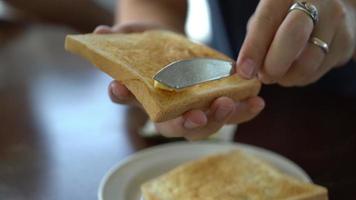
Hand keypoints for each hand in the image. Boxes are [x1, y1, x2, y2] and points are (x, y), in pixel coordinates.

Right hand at [94, 23, 264, 139]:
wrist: (169, 44)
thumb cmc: (147, 44)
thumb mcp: (132, 38)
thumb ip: (118, 39)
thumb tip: (100, 34)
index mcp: (142, 95)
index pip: (128, 98)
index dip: (124, 95)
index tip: (120, 88)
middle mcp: (166, 109)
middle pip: (173, 126)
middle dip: (186, 124)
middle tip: (197, 116)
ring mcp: (191, 107)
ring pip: (203, 125)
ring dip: (219, 119)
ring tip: (230, 104)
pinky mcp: (213, 100)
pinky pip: (230, 111)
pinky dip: (244, 110)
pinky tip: (256, 101)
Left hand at [237, 0, 355, 85]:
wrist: (332, 7)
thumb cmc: (289, 14)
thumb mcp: (269, 15)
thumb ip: (257, 36)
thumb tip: (247, 69)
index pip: (267, 20)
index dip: (254, 48)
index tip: (244, 70)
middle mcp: (317, 3)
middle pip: (293, 37)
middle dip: (273, 65)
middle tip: (264, 76)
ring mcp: (335, 22)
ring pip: (307, 63)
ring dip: (286, 77)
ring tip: (278, 72)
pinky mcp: (346, 44)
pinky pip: (316, 73)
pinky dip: (299, 78)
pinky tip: (294, 68)